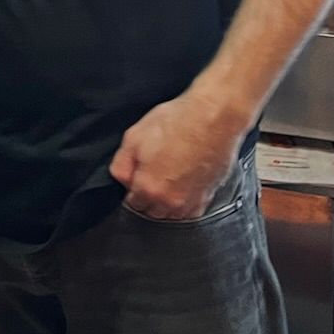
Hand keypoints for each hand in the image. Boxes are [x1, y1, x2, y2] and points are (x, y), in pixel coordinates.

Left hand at [110, 90, 247, 218]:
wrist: (211, 119)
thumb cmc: (175, 123)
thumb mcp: (134, 137)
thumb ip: (122, 165)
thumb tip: (123, 180)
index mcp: (149, 189)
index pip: (132, 204)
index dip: (130, 191)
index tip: (133, 180)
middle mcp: (171, 202)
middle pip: (151, 212)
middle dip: (146, 199)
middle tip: (148, 177)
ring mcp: (192, 202)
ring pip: (171, 215)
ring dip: (165, 204)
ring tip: (165, 179)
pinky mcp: (208, 197)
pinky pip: (190, 212)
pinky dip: (183, 204)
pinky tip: (181, 185)